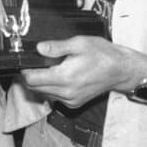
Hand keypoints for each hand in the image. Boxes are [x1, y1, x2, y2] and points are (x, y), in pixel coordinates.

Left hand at [21, 37, 146, 108]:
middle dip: (31, 76)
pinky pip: (55, 97)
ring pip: (44, 94)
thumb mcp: (79, 43)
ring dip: (41, 82)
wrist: (121, 70)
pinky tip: (60, 76)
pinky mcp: (75, 103)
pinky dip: (52, 88)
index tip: (27, 61)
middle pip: (35, 88)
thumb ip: (57, 47)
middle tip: (36, 62)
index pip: (32, 80)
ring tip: (50, 67)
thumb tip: (39, 48)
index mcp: (65, 77)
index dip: (25, 70)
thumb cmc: (103, 55)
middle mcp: (66, 93)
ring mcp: (70, 100)